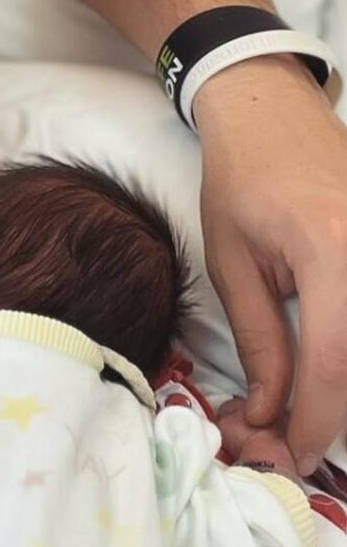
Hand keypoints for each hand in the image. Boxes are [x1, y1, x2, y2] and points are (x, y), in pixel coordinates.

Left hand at [197, 53, 346, 476]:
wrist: (273, 117)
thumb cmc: (241, 184)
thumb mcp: (233, 264)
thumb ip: (260, 340)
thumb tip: (267, 410)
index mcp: (333, 253)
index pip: (334, 363)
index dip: (316, 419)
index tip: (295, 453)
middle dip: (336, 411)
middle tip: (295, 439)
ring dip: (344, 385)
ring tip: (306, 407)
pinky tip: (327, 370)